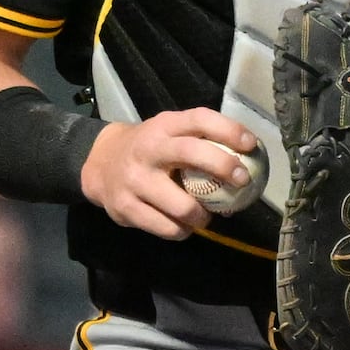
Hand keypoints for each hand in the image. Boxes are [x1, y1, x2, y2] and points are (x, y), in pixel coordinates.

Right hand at [82, 109, 258, 241]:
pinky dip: (184, 230)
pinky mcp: (126, 209)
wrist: (99, 165)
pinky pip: (168, 228)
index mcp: (163, 126)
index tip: (251, 144)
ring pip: (182, 205)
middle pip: (191, 153)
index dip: (228, 130)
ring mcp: (135, 181)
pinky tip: (185, 225)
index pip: (199, 119)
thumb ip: (199, 141)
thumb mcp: (168, 133)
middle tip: (243, 180)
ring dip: (204, 215)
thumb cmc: (149, 150)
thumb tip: (247, 163)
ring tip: (207, 215)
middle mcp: (148, 150)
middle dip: (224, 167)